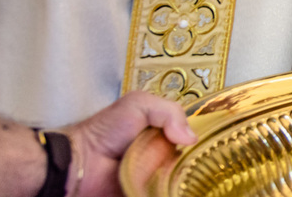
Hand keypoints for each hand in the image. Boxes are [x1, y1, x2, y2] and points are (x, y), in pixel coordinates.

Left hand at [64, 91, 195, 196]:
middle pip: (189, 156)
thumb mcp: (139, 104)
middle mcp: (162, 151)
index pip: (190, 132)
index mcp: (163, 129)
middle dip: (196, 158)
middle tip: (203, 160)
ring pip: (181, 176)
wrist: (79, 163)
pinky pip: (166, 190)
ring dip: (186, 176)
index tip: (211, 139)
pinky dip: (173, 189)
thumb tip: (191, 139)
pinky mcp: (147, 191)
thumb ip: (170, 112)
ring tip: (195, 176)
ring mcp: (155, 174)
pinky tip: (182, 187)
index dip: (202, 135)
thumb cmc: (106, 129)